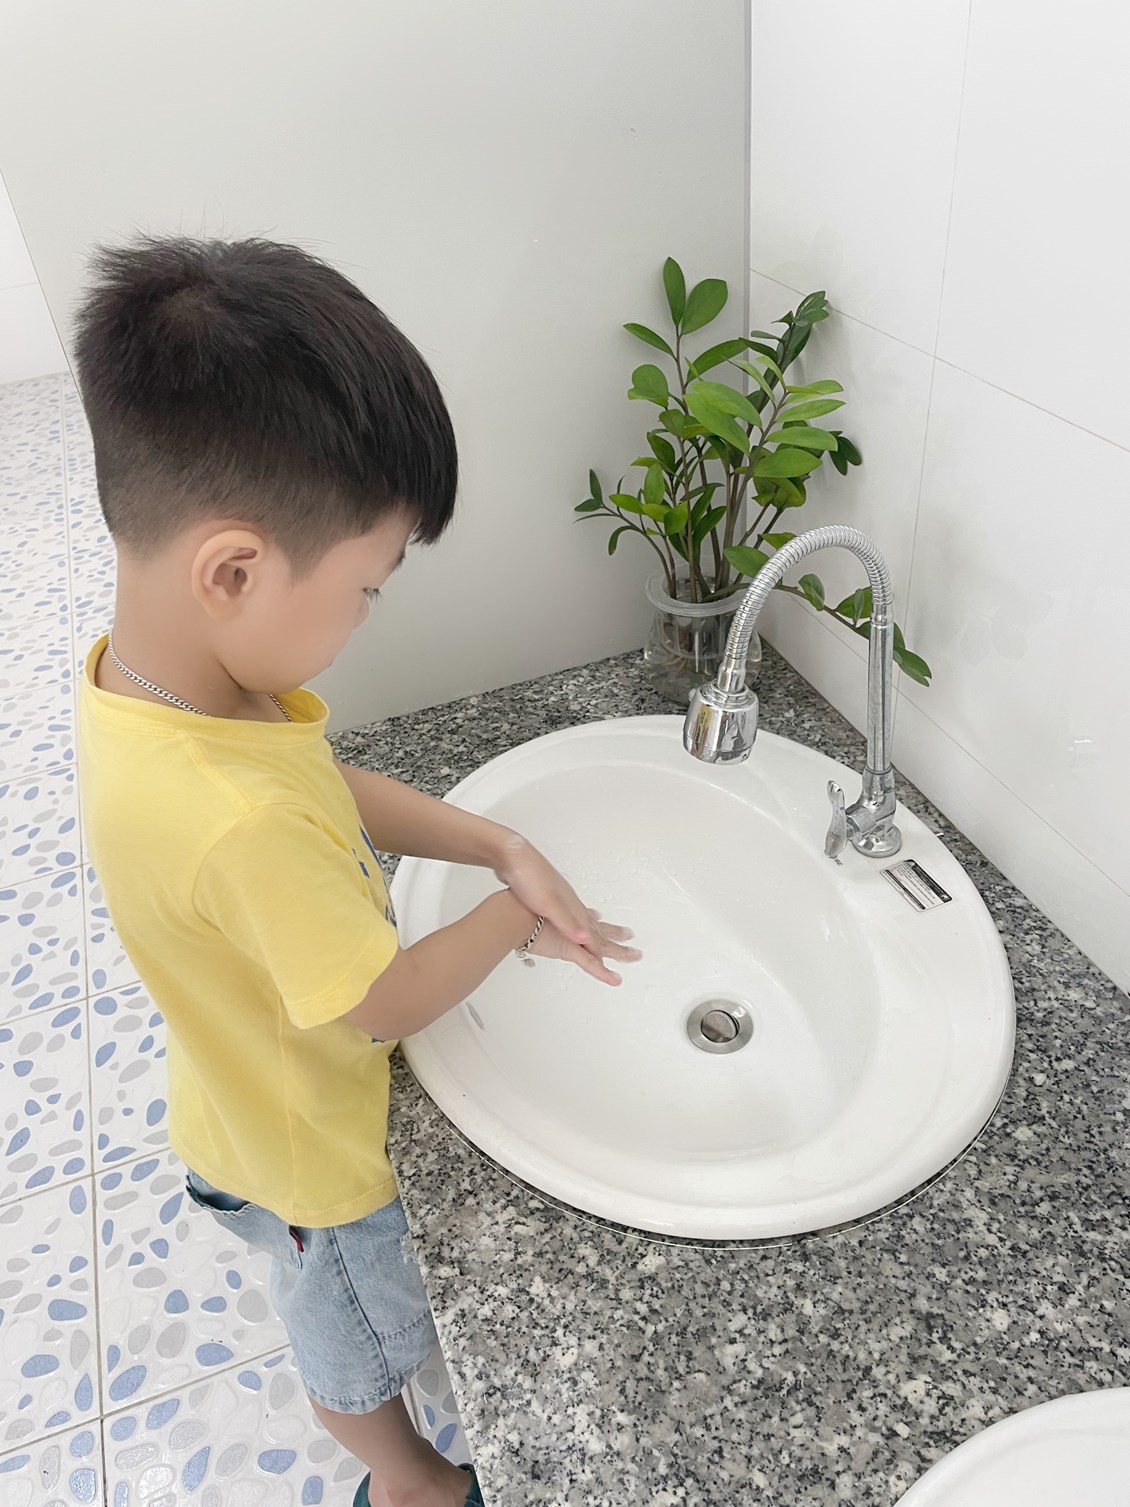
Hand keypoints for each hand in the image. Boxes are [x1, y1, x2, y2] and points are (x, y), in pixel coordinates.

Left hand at [493, 832, 640, 982]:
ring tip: (603, 922)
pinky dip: (575, 917)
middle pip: (594, 922)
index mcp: (571, 906)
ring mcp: (558, 897)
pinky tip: (568, 913)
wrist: (512, 856)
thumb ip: (567, 922)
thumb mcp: (548, 904)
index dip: (599, 952)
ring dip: (594, 923)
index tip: (608, 967)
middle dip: (610, 934)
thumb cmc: (529, 878)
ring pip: (582, 914)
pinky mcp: (546, 894)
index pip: (590, 934)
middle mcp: (569, 901)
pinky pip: (568, 911)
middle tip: (629, 937)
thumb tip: (586, 939)